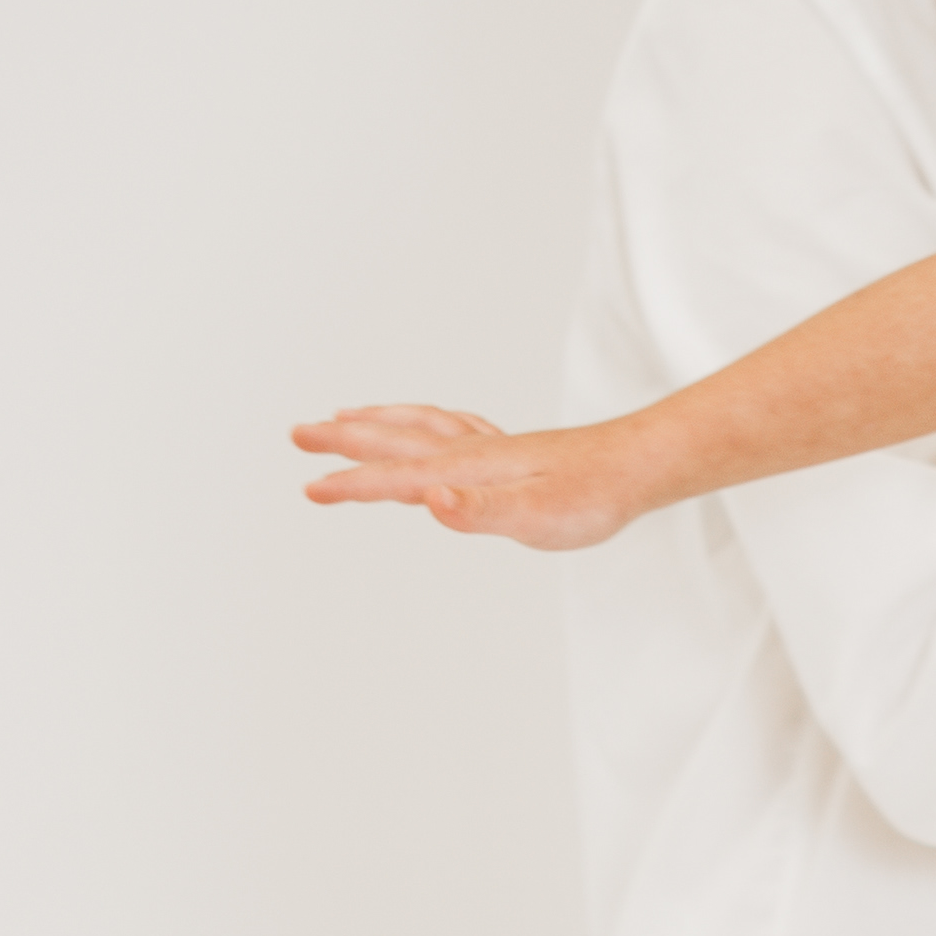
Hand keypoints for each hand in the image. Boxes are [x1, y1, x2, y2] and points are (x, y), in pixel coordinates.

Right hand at [292, 404, 652, 547]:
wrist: (637, 465)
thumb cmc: (592, 496)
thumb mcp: (536, 518)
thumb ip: (479, 512)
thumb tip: (431, 501)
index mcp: (466, 470)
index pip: (395, 479)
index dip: (350, 486)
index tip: (308, 489)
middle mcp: (470, 452)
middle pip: (394, 440)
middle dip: (344, 439)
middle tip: (297, 433)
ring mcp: (490, 447)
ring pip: (419, 426)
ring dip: (377, 421)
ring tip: (343, 417)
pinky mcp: (510, 450)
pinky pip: (449, 426)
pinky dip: (421, 421)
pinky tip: (425, 428)